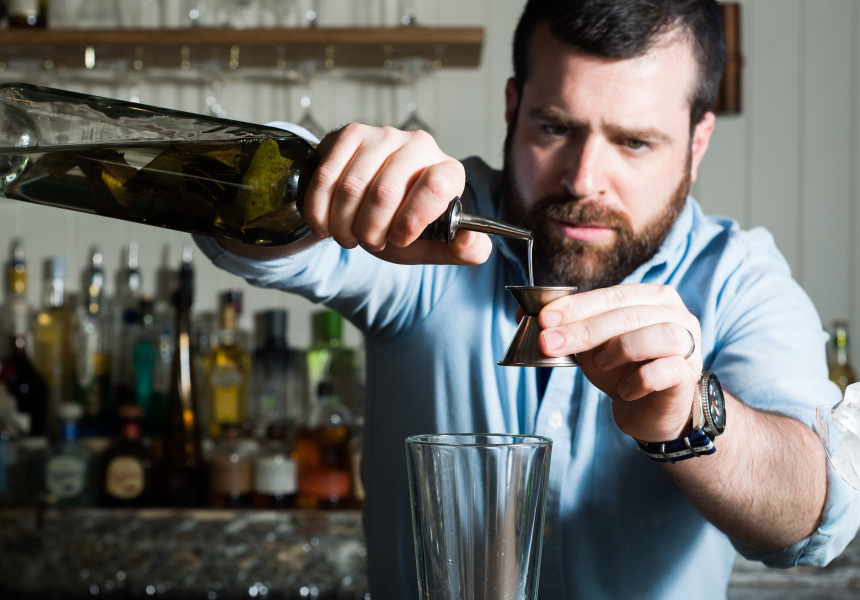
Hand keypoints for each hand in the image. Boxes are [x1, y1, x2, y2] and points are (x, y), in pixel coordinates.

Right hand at [304, 124, 492, 265]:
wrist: (369, 203)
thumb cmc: (404, 223)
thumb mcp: (434, 244)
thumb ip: (463, 251)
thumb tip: (471, 242)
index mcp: (448, 171)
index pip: (436, 185)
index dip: (412, 219)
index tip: (398, 238)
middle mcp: (420, 145)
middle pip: (386, 192)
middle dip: (370, 231)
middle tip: (369, 242)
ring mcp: (384, 135)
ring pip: (352, 187)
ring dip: (343, 225)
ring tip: (349, 236)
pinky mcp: (351, 133)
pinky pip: (326, 176)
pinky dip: (319, 210)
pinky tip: (326, 223)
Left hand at [537, 284, 701, 441]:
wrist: (651, 410)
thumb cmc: (622, 369)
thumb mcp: (589, 346)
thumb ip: (565, 328)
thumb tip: (522, 313)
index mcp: (651, 297)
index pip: (611, 295)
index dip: (575, 307)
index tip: (544, 319)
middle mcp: (675, 314)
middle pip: (627, 315)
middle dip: (583, 329)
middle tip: (549, 343)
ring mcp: (687, 343)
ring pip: (655, 334)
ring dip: (617, 348)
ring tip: (597, 364)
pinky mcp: (689, 373)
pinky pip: (667, 370)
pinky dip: (641, 379)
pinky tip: (624, 391)